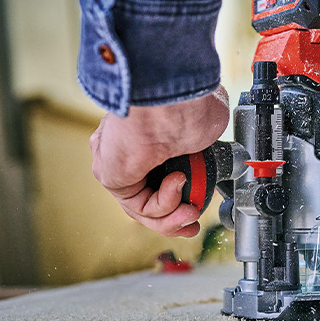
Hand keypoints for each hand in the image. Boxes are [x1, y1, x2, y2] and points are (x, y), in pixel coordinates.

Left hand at [90, 88, 228, 236]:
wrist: (176, 98)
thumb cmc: (191, 99)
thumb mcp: (207, 122)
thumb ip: (203, 136)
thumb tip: (207, 140)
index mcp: (150, 128)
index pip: (157, 170)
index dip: (178, 192)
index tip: (196, 203)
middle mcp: (130, 143)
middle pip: (148, 192)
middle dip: (174, 215)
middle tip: (192, 221)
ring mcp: (119, 159)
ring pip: (142, 204)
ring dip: (171, 216)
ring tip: (191, 210)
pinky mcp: (112, 174)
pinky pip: (138, 203)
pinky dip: (163, 204)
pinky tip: (177, 181)